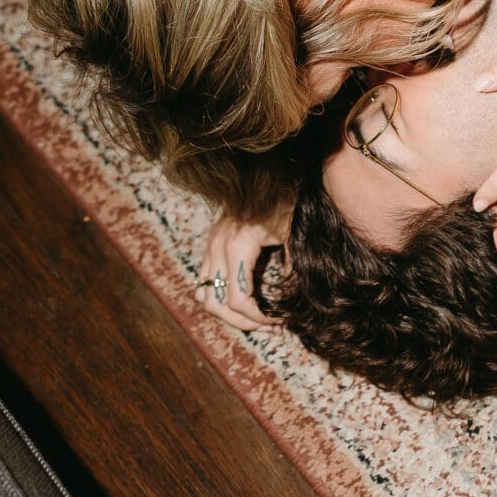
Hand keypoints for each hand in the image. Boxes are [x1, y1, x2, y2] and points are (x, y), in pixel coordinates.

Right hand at [196, 211, 287, 332]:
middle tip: (268, 325)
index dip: (258, 318)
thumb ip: (293, 267)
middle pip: (216, 304)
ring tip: (254, 318)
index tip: (279, 320)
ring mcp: (210, 245)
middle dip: (242, 322)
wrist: (267, 171)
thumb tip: (292, 300)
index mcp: (237, 246)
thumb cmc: (283, 199)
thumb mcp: (292, 232)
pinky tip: (242, 299)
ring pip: (204, 295)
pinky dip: (218, 296)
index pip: (238, 300)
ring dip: (226, 313)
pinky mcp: (210, 244)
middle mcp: (217, 248)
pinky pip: (203, 281)